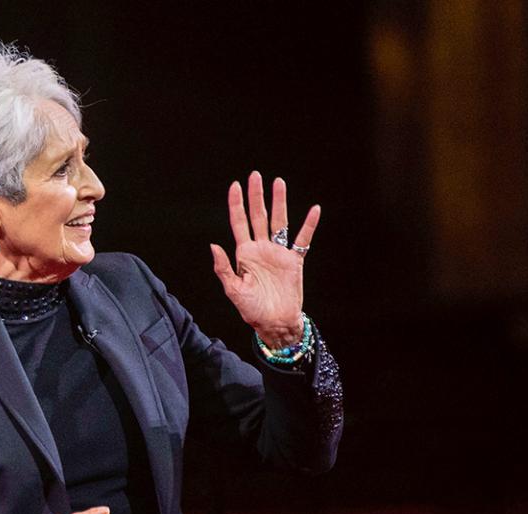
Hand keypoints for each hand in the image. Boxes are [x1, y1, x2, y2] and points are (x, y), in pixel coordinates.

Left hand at [211, 171, 320, 347]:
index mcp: (244, 254)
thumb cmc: (252, 310)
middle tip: (255, 175)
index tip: (235, 186)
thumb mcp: (233, 290)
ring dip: (279, 202)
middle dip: (256, 196)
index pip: (239, 223)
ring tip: (279, 182)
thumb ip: (223, 268)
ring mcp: (278, 253)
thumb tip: (213, 245)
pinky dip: (309, 224)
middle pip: (258, 216)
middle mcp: (261, 249)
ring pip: (279, 221)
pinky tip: (314, 210)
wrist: (275, 324)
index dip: (236, 204)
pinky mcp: (294, 261)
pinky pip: (303, 239)